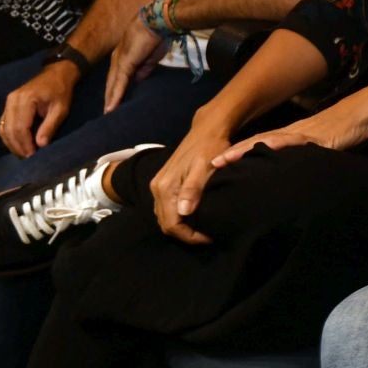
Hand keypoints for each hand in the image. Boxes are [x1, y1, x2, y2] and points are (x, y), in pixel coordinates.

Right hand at [0, 61, 78, 158]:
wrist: (55, 74)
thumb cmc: (60, 91)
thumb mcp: (61, 109)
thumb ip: (50, 126)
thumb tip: (41, 145)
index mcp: (26, 99)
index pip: (20, 127)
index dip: (25, 144)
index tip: (33, 156)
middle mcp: (13, 100)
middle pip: (9, 129)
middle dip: (18, 147)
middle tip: (28, 159)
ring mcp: (8, 102)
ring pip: (4, 128)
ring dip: (12, 144)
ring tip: (23, 155)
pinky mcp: (8, 105)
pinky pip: (4, 124)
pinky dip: (9, 136)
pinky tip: (18, 145)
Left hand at [104, 16, 167, 112]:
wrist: (157, 23)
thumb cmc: (156, 36)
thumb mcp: (151, 57)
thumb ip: (144, 69)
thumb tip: (139, 80)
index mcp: (125, 56)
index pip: (117, 76)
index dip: (115, 88)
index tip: (114, 101)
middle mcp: (118, 58)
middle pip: (111, 81)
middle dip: (109, 96)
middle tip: (107, 111)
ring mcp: (119, 61)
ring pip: (112, 84)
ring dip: (109, 99)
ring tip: (107, 113)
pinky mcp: (124, 63)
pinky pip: (118, 83)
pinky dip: (115, 96)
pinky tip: (111, 107)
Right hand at [146, 124, 234, 244]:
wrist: (206, 130)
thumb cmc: (210, 147)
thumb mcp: (205, 167)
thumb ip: (193, 189)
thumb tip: (183, 212)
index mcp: (165, 187)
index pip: (172, 223)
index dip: (189, 236)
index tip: (208, 237)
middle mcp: (157, 188)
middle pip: (165, 223)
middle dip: (184, 234)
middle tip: (206, 236)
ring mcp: (158, 185)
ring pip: (164, 217)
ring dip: (181, 227)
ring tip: (202, 229)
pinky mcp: (164, 183)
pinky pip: (165, 208)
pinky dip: (177, 217)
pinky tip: (194, 217)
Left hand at [211, 82, 367, 165]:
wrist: (366, 111)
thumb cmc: (347, 129)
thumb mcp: (322, 147)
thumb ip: (306, 155)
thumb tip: (295, 168)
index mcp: (292, 136)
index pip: (259, 146)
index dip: (236, 155)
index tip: (214, 164)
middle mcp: (291, 133)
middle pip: (255, 143)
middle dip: (231, 154)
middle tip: (207, 165)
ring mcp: (302, 134)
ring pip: (266, 142)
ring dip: (242, 151)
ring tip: (220, 161)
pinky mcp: (316, 137)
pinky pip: (292, 141)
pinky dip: (276, 146)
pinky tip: (263, 150)